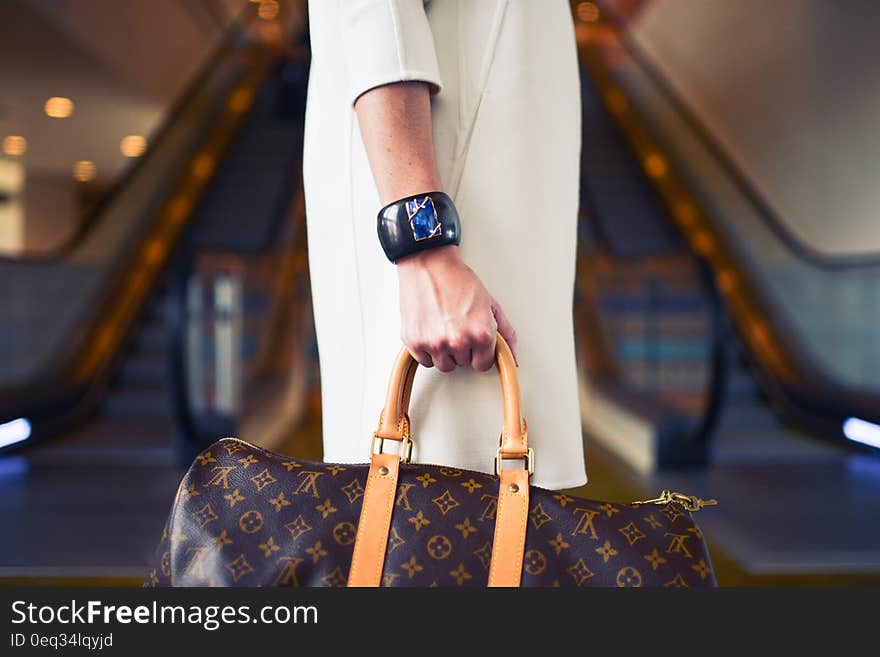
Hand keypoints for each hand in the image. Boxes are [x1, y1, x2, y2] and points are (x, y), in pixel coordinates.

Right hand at [397, 245, 517, 371]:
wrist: (429, 264)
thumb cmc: (458, 279)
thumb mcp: (490, 304)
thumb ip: (505, 333)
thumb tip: (513, 357)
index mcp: (481, 334)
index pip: (483, 364)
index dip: (480, 352)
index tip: (475, 341)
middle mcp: (458, 341)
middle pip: (463, 363)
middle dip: (463, 348)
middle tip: (458, 325)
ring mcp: (435, 343)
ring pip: (444, 365)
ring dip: (445, 351)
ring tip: (444, 327)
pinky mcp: (414, 342)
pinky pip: (425, 360)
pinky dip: (427, 349)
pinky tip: (431, 329)